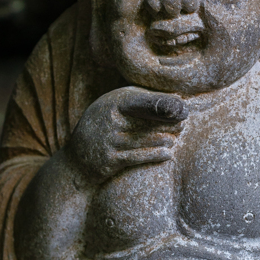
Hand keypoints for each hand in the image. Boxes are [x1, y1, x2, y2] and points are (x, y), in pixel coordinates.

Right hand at [67, 86, 187, 184]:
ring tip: (176, 138)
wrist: (77, 161)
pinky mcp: (109, 160)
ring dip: (164, 139)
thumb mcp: (113, 109)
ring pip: (143, 139)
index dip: (162, 104)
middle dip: (168, 124)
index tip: (183, 108)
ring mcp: (108, 141)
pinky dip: (154, 155)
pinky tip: (168, 154)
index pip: (140, 101)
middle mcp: (108, 120)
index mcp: (111, 103)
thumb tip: (174, 98)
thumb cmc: (103, 129)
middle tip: (183, 125)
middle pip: (145, 121)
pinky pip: (136, 157)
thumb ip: (138, 102)